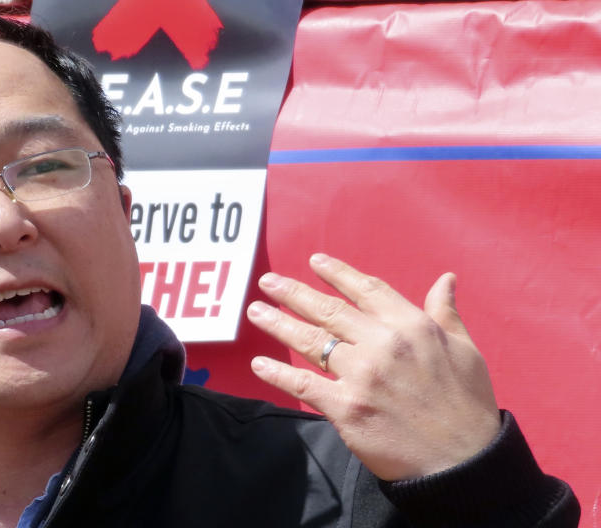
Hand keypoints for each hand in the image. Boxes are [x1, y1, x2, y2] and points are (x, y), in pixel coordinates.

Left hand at [247, 254, 501, 480]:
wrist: (464, 462)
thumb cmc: (467, 405)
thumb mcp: (465, 350)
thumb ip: (445, 313)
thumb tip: (445, 279)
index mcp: (411, 326)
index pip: (366, 290)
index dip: (337, 274)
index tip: (314, 262)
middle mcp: (382, 344)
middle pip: (328, 310)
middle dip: (293, 293)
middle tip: (268, 281)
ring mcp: (361, 375)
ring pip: (310, 341)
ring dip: (278, 323)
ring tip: (256, 310)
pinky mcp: (346, 408)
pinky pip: (303, 385)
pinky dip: (277, 373)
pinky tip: (259, 363)